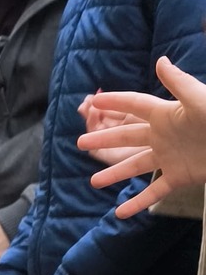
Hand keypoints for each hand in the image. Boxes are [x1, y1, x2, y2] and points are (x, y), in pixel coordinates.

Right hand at [78, 57, 205, 215]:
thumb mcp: (200, 99)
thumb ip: (179, 84)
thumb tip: (160, 62)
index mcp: (166, 113)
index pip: (134, 105)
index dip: (114, 102)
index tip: (93, 102)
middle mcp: (163, 135)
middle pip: (128, 136)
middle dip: (105, 139)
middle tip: (80, 143)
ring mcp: (170, 157)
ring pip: (136, 165)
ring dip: (115, 173)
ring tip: (93, 182)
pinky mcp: (179, 177)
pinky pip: (154, 192)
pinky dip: (137, 203)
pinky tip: (120, 213)